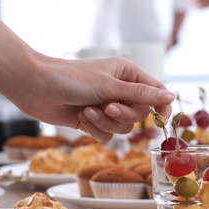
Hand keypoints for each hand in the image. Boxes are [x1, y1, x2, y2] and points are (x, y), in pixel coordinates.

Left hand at [13, 55, 174, 141]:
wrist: (36, 87)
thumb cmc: (71, 78)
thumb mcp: (109, 86)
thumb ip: (141, 95)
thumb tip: (171, 96)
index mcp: (127, 73)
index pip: (156, 91)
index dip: (161, 106)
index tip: (161, 118)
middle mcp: (119, 90)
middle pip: (140, 114)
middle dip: (124, 114)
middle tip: (108, 106)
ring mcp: (105, 106)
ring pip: (124, 127)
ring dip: (106, 122)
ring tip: (88, 111)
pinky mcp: (92, 121)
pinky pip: (108, 135)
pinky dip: (96, 129)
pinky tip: (81, 118)